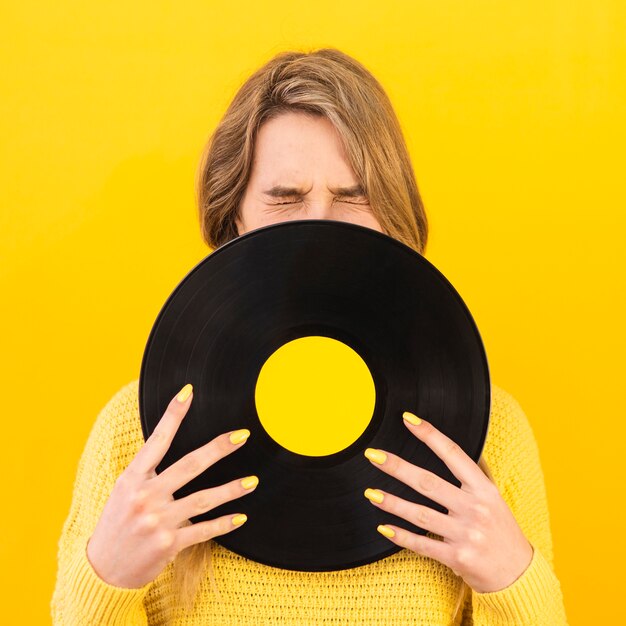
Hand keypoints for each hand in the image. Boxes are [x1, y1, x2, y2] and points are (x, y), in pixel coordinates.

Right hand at [86, 383, 258, 588]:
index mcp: (132, 478)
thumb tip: (169, 440)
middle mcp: (145, 497)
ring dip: (231, 489)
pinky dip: (223, 523)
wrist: (102, 569)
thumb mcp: (124, 491)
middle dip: (218, 448)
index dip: (173, 415)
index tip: (188, 392)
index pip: (157, 440)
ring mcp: (158, 521)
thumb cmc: (117, 523)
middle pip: (190, 465)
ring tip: (253, 481)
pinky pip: (203, 530)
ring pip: (203, 499)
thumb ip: (147, 471)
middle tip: (242, 435)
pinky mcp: (168, 544)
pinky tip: (241, 517)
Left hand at [363, 412, 532, 592]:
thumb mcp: (494, 496)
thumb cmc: (502, 529)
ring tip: (370, 493)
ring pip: (421, 514)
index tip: (407, 419)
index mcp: (483, 488)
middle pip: (429, 482)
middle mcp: (475, 508)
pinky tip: (383, 527)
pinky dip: (401, 536)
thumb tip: (458, 444)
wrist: (519, 574)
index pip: (453, 454)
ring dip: (393, 503)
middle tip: (374, 455)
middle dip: (398, 468)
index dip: (429, 435)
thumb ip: (476, 472)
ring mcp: (466, 534)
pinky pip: (423, 544)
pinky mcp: (457, 558)